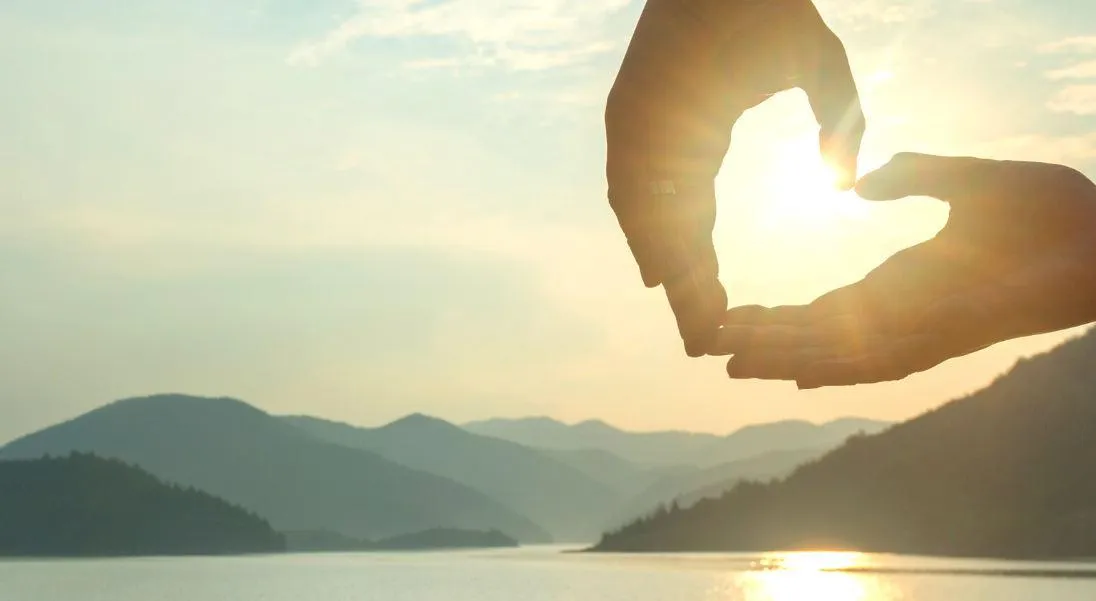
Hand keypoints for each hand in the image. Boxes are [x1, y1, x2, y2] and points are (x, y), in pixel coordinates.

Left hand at [605, 0, 865, 356]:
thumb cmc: (772, 8)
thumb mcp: (823, 71)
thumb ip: (839, 122)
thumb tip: (842, 182)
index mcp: (694, 148)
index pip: (696, 227)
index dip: (705, 274)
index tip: (722, 318)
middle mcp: (660, 151)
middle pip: (667, 235)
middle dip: (684, 290)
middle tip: (701, 344)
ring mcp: (640, 133)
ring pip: (647, 218)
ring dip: (664, 270)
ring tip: (690, 323)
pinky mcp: (628, 112)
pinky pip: (633, 180)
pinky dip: (644, 226)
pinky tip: (660, 270)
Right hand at [716, 153, 1095, 387]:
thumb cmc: (1053, 212)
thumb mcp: (970, 179)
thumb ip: (916, 175)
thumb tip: (864, 183)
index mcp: (905, 284)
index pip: (827, 309)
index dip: (780, 316)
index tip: (736, 314)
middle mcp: (905, 316)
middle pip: (818, 339)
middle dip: (764, 344)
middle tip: (710, 344)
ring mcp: (924, 330)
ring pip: (836, 355)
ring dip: (783, 360)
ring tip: (730, 360)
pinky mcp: (946, 335)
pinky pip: (878, 359)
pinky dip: (832, 368)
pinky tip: (793, 374)